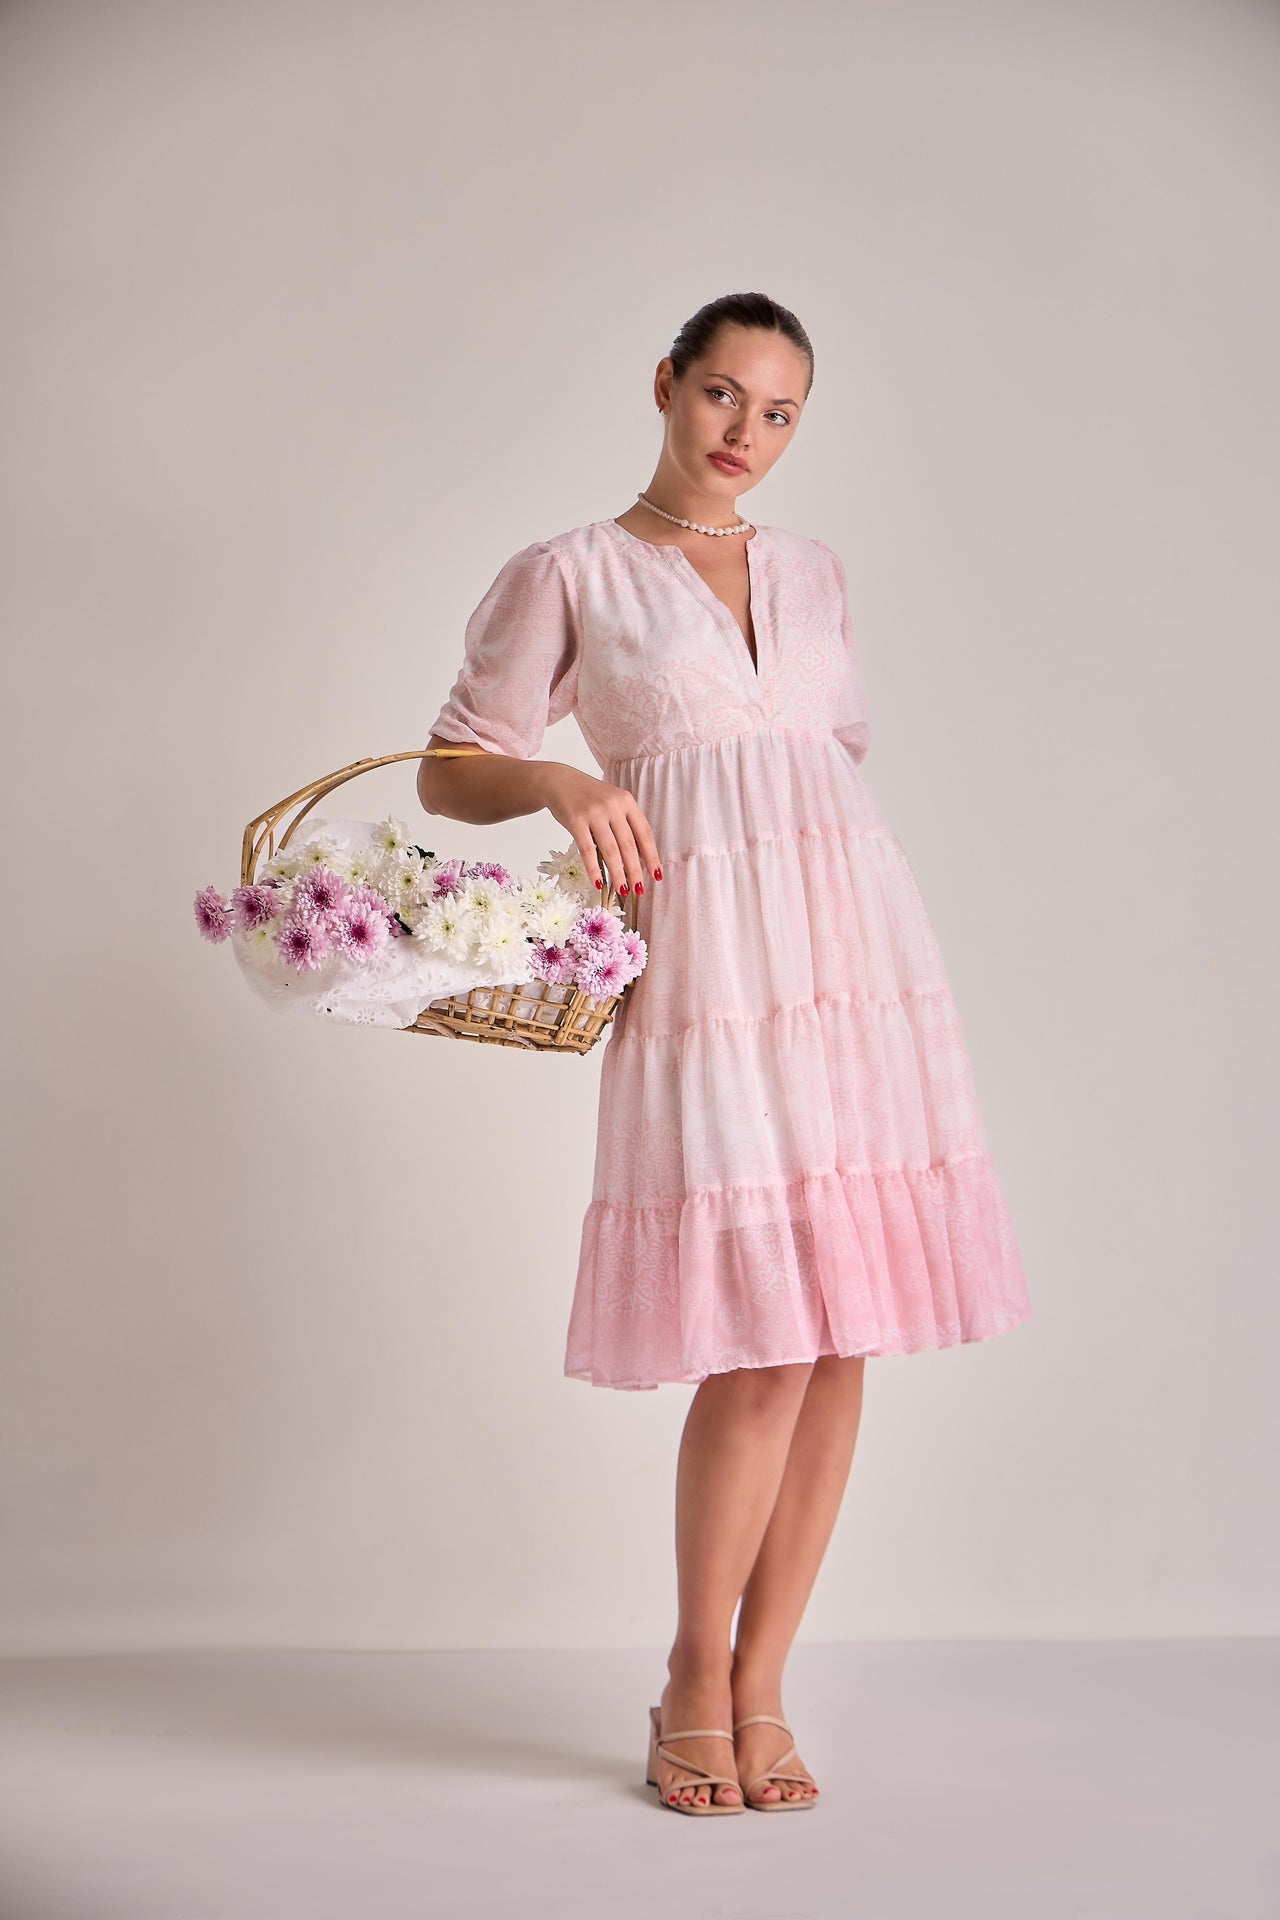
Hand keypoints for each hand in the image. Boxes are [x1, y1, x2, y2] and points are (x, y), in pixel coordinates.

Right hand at [539, 765, 662, 896]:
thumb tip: (640, 857)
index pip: (644, 833)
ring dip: (618, 873)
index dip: (652, 856)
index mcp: (626, 801)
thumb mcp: (612, 803)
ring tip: (622, 889)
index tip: (656, 874)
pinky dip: (593, 869)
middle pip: (629, 844)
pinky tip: (598, 882)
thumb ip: (626, 824)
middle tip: (638, 889)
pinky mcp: (576, 821)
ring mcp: (594, 813)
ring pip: (610, 850)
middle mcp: (612, 806)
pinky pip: (587, 850)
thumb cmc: (589, 797)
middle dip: (635, 870)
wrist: (559, 782)